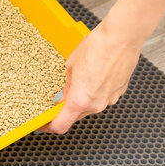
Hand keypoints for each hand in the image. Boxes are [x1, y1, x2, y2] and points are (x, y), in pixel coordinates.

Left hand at [38, 18, 142, 133]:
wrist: (122, 38)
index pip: (61, 125)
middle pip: (75, 117)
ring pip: (89, 107)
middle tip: (57, 99)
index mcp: (80, 101)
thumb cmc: (97, 47)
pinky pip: (101, 98)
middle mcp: (96, 105)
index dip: (49, 127)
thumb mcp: (70, 67)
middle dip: (64, 111)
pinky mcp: (118, 92)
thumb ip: (66, 85)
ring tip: (77, 81)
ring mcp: (109, 99)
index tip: (43, 124)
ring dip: (80, 101)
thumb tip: (63, 94)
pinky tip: (92, 77)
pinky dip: (93, 93)